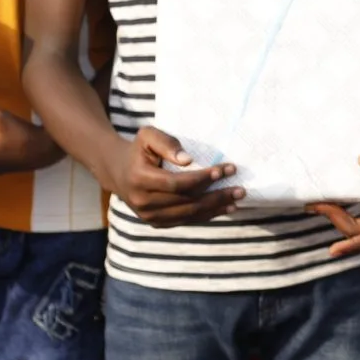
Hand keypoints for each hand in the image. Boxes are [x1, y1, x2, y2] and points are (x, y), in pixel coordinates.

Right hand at [114, 127, 241, 226]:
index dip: (202, 179)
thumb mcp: (147, 136)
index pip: (177, 183)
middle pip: (186, 201)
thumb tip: (188, 159)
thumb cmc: (138, 150)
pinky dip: (206, 216)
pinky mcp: (156, 223)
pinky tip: (224, 209)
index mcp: (140, 179)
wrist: (119, 172)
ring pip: (188, 214)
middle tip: (240, 188)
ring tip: (237, 199)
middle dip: (216, 195)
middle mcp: (143, 201)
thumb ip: (166, 143)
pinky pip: (185, 220)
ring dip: (215, 208)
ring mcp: (149, 216)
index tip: (224, 170)